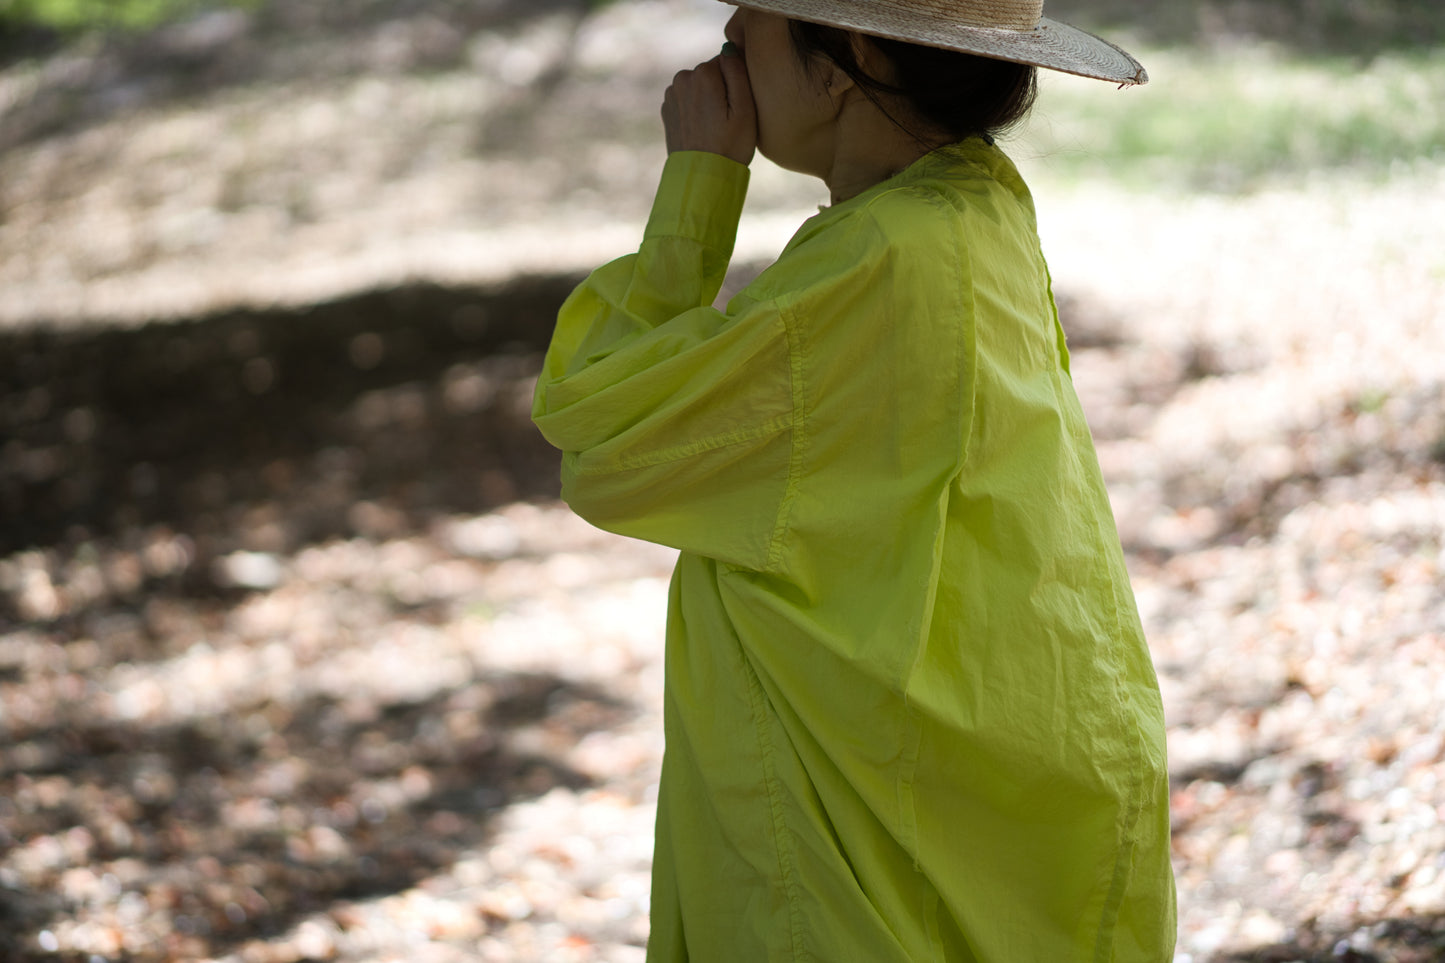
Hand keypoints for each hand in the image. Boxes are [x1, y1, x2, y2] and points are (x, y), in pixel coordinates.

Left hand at [661, 50, 755, 165]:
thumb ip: (737, 71)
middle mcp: (682, 79)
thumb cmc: (731, 145)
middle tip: (728, 119)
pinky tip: (703, 130)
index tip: (739, 106)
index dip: (737, 82)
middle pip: (711, 73)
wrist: (703, 178)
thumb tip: (729, 47)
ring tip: (715, 126)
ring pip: (699, 87)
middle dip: (721, 90)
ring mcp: (671, 95)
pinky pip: (688, 101)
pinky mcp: (668, 110)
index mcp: (702, 74)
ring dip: (708, 100)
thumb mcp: (746, 107)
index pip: (727, 61)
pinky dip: (697, 110)